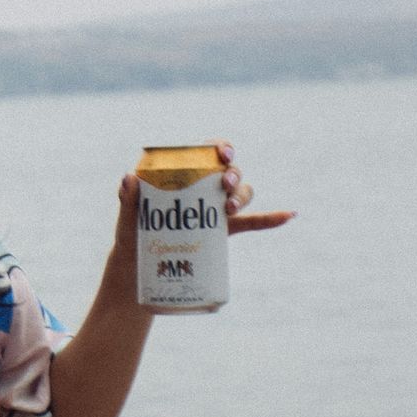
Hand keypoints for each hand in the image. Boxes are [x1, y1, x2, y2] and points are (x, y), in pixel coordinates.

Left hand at [106, 145, 292, 284]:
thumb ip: (127, 199)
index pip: (206, 152)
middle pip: (229, 171)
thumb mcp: (127, 218)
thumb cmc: (133, 236)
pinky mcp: (224, 231)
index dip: (220, 147)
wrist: (141, 269)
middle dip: (232, 174)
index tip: (221, 154)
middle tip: (223, 185)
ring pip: (240, 193)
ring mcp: (216, 209)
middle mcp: (205, 187)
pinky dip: (271, 218)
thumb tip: (129, 178)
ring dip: (242, 195)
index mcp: (185, 174)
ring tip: (229, 209)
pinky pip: (253, 222)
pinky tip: (289, 215)